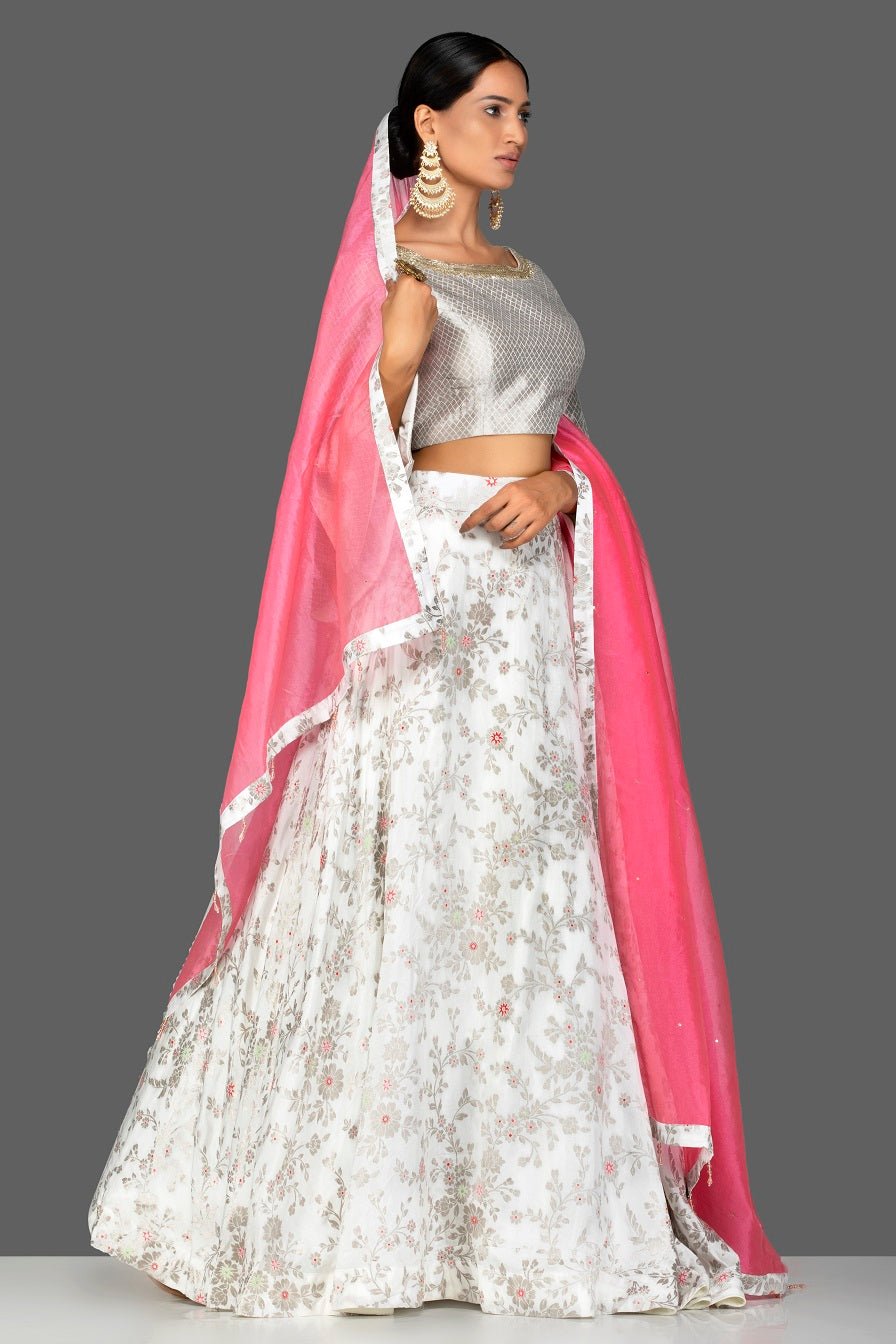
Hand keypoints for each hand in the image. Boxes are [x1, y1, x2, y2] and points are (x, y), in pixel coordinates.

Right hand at [380, 274, 438, 375]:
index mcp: (409, 283)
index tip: (396, 286)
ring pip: (423, 294)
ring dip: (417, 299)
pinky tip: (415, 319)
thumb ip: (391, 291)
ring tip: (408, 314)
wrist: (406, 349)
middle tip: (401, 302)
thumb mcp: (386, 306)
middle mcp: (423, 288)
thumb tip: (393, 284)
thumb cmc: (393, 327)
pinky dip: (422, 308)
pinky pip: (428, 305)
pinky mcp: (437, 311)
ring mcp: (432, 300)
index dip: (400, 281)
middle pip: (416, 283)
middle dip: (409, 289)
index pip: (404, 273)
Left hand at [458, 471, 576, 548]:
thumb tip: (480, 517)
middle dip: (488, 528)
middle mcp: (521, 502)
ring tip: (500, 531)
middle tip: (489, 527)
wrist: (556, 487)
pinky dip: (510, 544)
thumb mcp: (513, 487)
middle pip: (496, 524)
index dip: (473, 521)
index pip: (486, 509)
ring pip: (508, 532)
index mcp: (510, 491)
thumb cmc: (530, 488)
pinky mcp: (540, 523)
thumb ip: (498, 501)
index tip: (463, 529)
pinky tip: (505, 544)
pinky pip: (522, 539)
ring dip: (500, 535)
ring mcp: (532, 513)